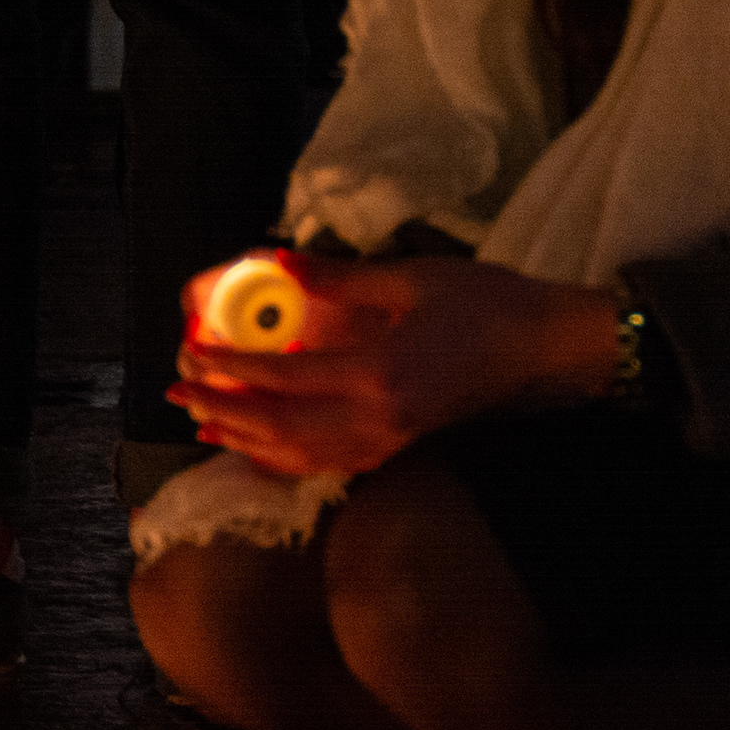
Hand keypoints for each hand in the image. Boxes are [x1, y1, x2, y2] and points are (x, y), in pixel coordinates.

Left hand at [167, 253, 619, 478]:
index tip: (192, 354)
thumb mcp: (411, 277)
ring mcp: (390, 441)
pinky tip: (261, 447)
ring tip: (204, 423)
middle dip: (222, 413)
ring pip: (299, 457)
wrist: (549, 349)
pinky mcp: (400, 448)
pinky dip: (285, 459)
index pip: (283, 378)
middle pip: (278, 429)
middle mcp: (378, 420)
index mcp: (378, 374)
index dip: (230, 368)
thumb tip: (279, 264)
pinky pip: (327, 464)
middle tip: (180, 395)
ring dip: (245, 441)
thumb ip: (341, 278)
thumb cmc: (487, 305)